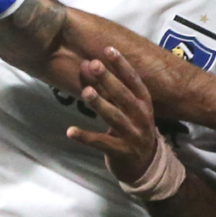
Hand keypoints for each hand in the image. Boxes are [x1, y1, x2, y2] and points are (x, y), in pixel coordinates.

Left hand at [65, 46, 158, 181]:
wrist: (145, 166)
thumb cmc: (132, 128)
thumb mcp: (128, 108)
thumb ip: (109, 88)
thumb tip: (87, 63)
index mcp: (145, 103)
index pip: (134, 81)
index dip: (122, 65)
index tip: (108, 50)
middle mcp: (142, 118)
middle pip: (124, 96)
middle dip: (108, 80)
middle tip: (93, 64)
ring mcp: (133, 136)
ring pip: (115, 117)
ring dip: (100, 104)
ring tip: (86, 92)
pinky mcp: (121, 152)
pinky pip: (101, 143)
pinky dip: (85, 137)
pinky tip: (70, 131)